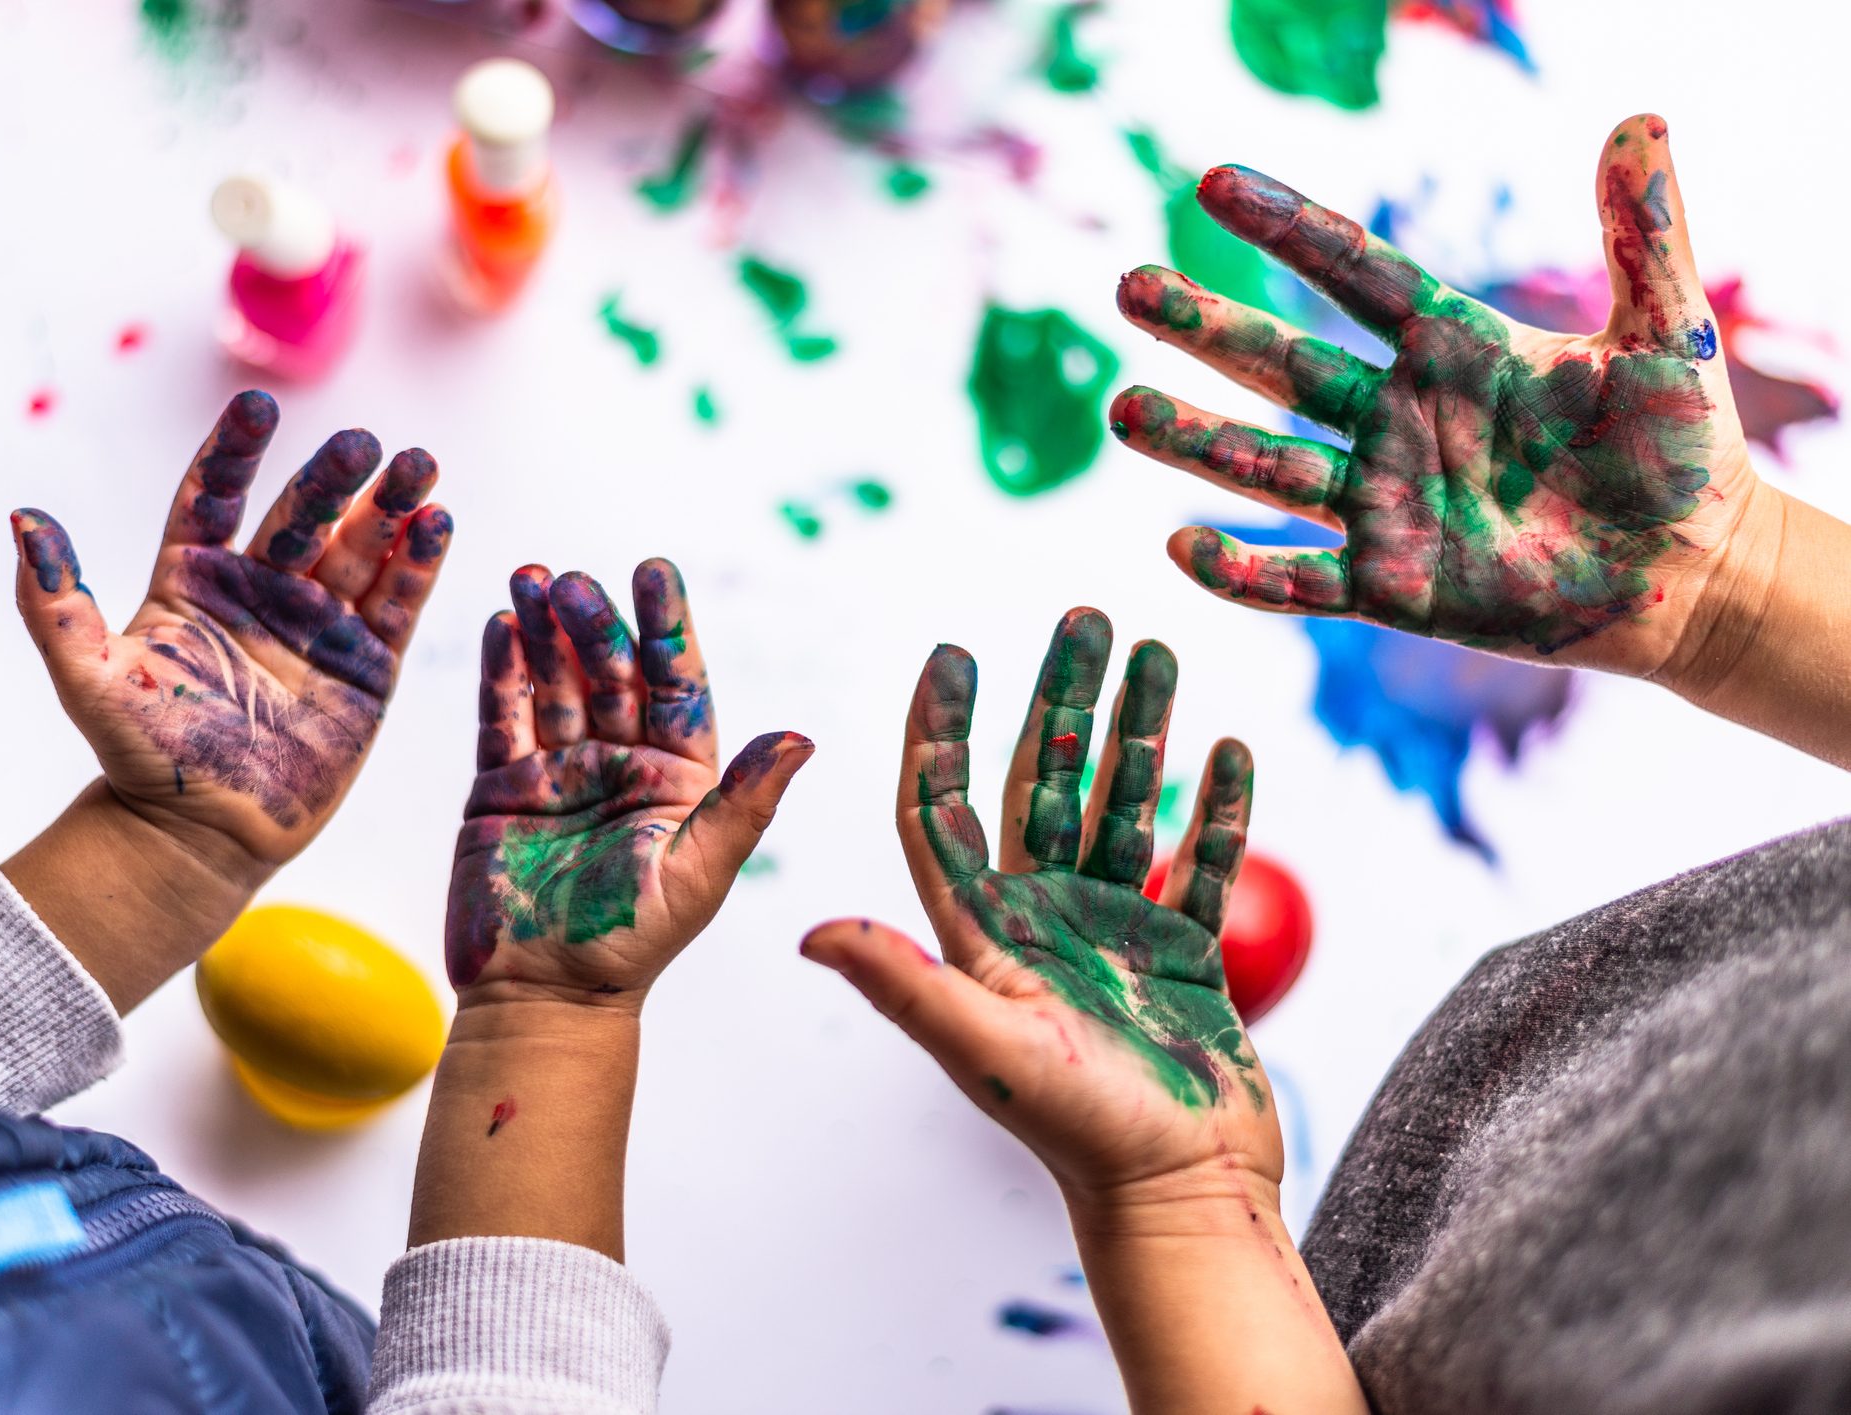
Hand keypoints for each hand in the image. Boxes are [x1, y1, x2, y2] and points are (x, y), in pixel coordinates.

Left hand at [10, 391, 451, 885]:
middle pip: (304, 514)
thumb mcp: (86, 677)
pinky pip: (397, 603)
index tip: (256, 406)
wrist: (202, 837)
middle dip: (335, 476)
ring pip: (361, 547)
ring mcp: (317, 625)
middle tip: (365, 443)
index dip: (235, 451)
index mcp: (194, 581)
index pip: (214, 496)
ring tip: (421, 464)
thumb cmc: (141, 759)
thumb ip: (53, 601)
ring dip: (392, 504)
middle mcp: (261, 590)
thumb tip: (24, 518)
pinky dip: (419, 563)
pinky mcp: (365, 665)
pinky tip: (437, 522)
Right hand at [446, 559, 812, 1008]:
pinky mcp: (507, 786)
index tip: (655, 572)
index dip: (667, 628)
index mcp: (680, 778)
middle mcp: (624, 765)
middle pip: (611, 674)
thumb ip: (745, 801)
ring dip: (545, 630)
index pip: (677, 685)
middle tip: (573, 582)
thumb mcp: (701, 871)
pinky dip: (503, 671)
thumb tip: (802, 737)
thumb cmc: (633, 945)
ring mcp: (563, 771)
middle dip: (593, 624)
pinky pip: (505, 716)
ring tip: (531, 576)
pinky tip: (501, 624)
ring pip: (556, 684)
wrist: (545, 997)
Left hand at [802, 609, 1277, 1202]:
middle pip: (1044, 784)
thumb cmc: (1078, 1136)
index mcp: (985, 935)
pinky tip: (1228, 748)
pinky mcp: (1181, 955)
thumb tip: (810, 930)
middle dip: (1063, 698)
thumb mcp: (986, 1050)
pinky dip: (1214, 808)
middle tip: (1084, 617)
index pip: (947, 812)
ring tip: (1158, 651)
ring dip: (1141, 730)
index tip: (948, 654)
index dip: (940, 732)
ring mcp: (1115, 932)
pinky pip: (1201, 862)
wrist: (1180, 1197)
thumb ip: (908, 983)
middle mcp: (1043, 920)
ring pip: (1125, 805)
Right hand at [1110, 113, 1766, 678]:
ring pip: (1267, 465)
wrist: (1692, 572)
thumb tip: (1639, 121)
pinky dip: (1241, 571)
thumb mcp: (1669, 335)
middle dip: (1203, 328)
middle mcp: (1398, 418)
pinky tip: (1180, 549)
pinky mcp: (1392, 585)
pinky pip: (1299, 580)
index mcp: (1453, 349)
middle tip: (1130, 285)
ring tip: (1126, 409)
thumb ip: (1644, 235)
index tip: (1215, 185)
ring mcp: (1386, 503)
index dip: (1288, 231)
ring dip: (1195, 438)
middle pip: (1281, 365)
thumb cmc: (1682, 450)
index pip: (1353, 275)